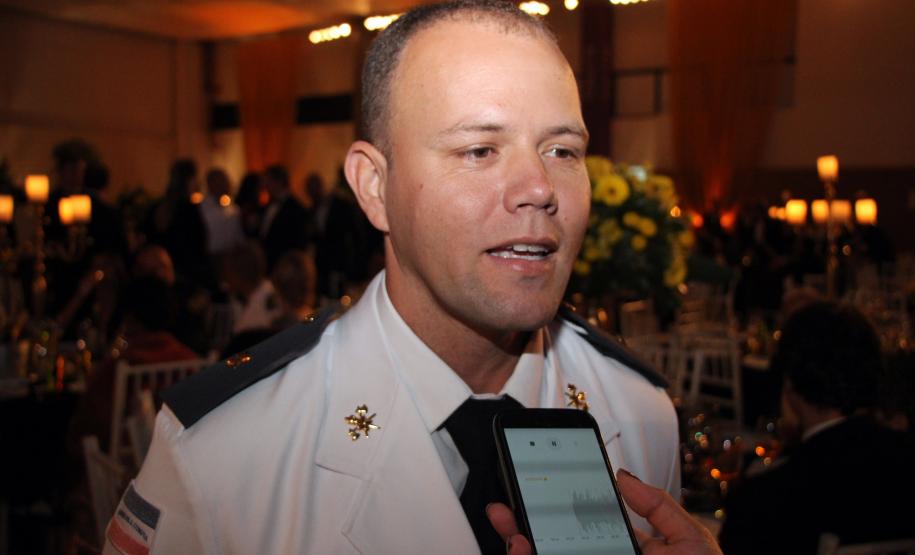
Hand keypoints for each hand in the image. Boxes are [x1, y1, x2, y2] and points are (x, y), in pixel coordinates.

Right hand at [485, 469, 721, 554]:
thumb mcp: (689, 540)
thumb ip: (657, 506)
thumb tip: (623, 477)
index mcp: (627, 553)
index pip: (582, 530)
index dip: (556, 511)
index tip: (536, 491)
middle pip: (552, 547)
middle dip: (523, 526)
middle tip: (505, 509)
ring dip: (520, 548)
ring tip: (514, 533)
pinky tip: (524, 549)